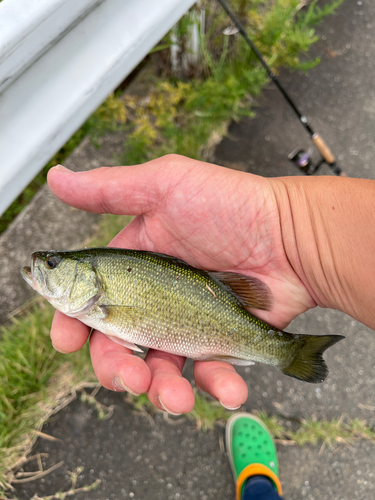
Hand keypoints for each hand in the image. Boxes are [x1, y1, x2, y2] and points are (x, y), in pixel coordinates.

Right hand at [47, 155, 315, 413]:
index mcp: (137, 265)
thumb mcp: (167, 185)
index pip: (92, 300)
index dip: (74, 322)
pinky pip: (210, 374)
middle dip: (116, 368)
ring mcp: (189, 323)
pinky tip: (229, 388)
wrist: (293, 237)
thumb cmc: (231, 206)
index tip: (67, 339)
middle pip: (119, 344)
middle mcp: (157, 298)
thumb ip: (110, 189)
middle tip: (128, 377)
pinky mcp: (222, 342)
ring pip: (160, 369)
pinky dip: (216, 386)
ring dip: (162, 391)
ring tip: (175, 396)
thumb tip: (56, 178)